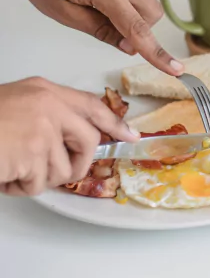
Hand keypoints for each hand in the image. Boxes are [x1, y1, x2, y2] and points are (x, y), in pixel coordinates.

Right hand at [0, 77, 137, 195]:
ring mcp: (43, 130)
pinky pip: (38, 184)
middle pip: (88, 141)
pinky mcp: (33, 154)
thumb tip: (73, 138)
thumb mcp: (17, 104)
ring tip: (11, 168)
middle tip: (50, 170)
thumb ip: (47, 114)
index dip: (113, 123)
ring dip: (37, 178)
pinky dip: (19, 187)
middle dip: (76, 163)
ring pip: (63, 169)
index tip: (130, 136)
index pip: (91, 104)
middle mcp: (49, 105)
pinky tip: (3, 175)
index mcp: (44, 90)